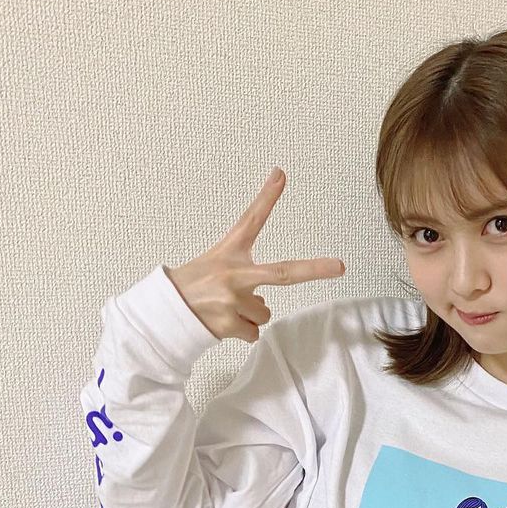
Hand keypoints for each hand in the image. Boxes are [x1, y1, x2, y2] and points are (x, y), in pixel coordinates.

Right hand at [165, 168, 346, 342]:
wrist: (166, 312)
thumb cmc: (195, 286)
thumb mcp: (216, 266)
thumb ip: (246, 279)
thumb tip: (266, 301)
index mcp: (229, 252)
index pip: (250, 220)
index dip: (266, 197)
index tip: (281, 174)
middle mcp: (233, 274)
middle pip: (283, 273)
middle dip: (315, 270)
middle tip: (340, 267)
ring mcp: (232, 299)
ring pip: (264, 313)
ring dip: (250, 316)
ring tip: (225, 310)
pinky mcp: (228, 324)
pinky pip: (254, 333)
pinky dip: (242, 333)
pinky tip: (222, 324)